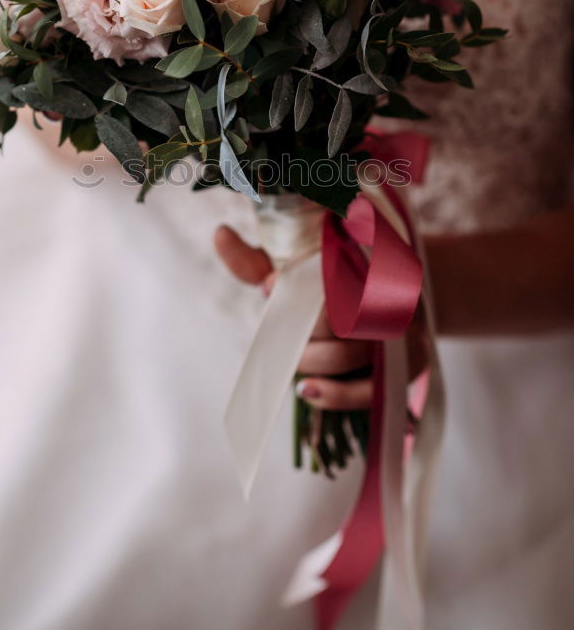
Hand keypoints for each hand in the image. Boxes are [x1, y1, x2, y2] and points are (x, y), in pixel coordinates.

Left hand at [214, 225, 427, 410]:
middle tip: (283, 328)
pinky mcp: (410, 366)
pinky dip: (335, 395)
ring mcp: (401, 332)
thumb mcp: (296, 268)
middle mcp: (387, 294)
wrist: (408, 288)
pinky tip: (307, 390)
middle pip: (333, 319)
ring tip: (294, 357)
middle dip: (300, 327)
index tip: (269, 284)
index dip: (293, 283)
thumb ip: (258, 259)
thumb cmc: (336, 281)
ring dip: (309, 361)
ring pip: (346, 356)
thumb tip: (219, 234)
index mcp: (364, 260)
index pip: (328, 273)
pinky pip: (371, 391)